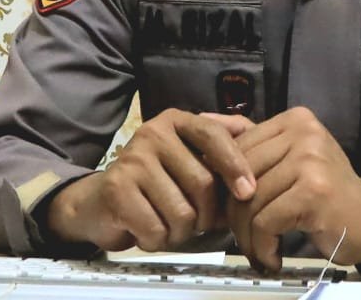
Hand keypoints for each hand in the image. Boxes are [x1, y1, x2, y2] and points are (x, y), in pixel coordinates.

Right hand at [46, 110, 255, 251]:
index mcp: (176, 121)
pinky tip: (147, 230)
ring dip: (181, 231)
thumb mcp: (189, 157)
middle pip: (202, 182)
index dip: (235, 164)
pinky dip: (158, 240)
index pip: (214, 136)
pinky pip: (156, 229)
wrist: (101, 202)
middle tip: (195, 220)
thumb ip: (224, 144)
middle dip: (206, 214)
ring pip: (182, 212)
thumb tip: (259, 134)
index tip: (248, 191)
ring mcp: (133, 159)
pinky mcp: (117, 189)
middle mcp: (153, 133)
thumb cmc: (157, 183)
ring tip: (168, 223)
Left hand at [227, 107, 360, 272]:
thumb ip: (250, 138)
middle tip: (244, 237)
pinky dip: (263, 246)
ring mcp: (311, 159)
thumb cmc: (326, 193)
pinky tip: (272, 256)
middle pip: (240, 174)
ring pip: (249, 201)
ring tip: (258, 249)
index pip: (237, 148)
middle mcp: (304, 132)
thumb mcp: (288, 157)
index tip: (236, 211)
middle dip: (234, 214)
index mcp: (295, 119)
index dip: (226, 186)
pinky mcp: (314, 191)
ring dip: (247, 237)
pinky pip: (265, 221)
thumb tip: (203, 120)